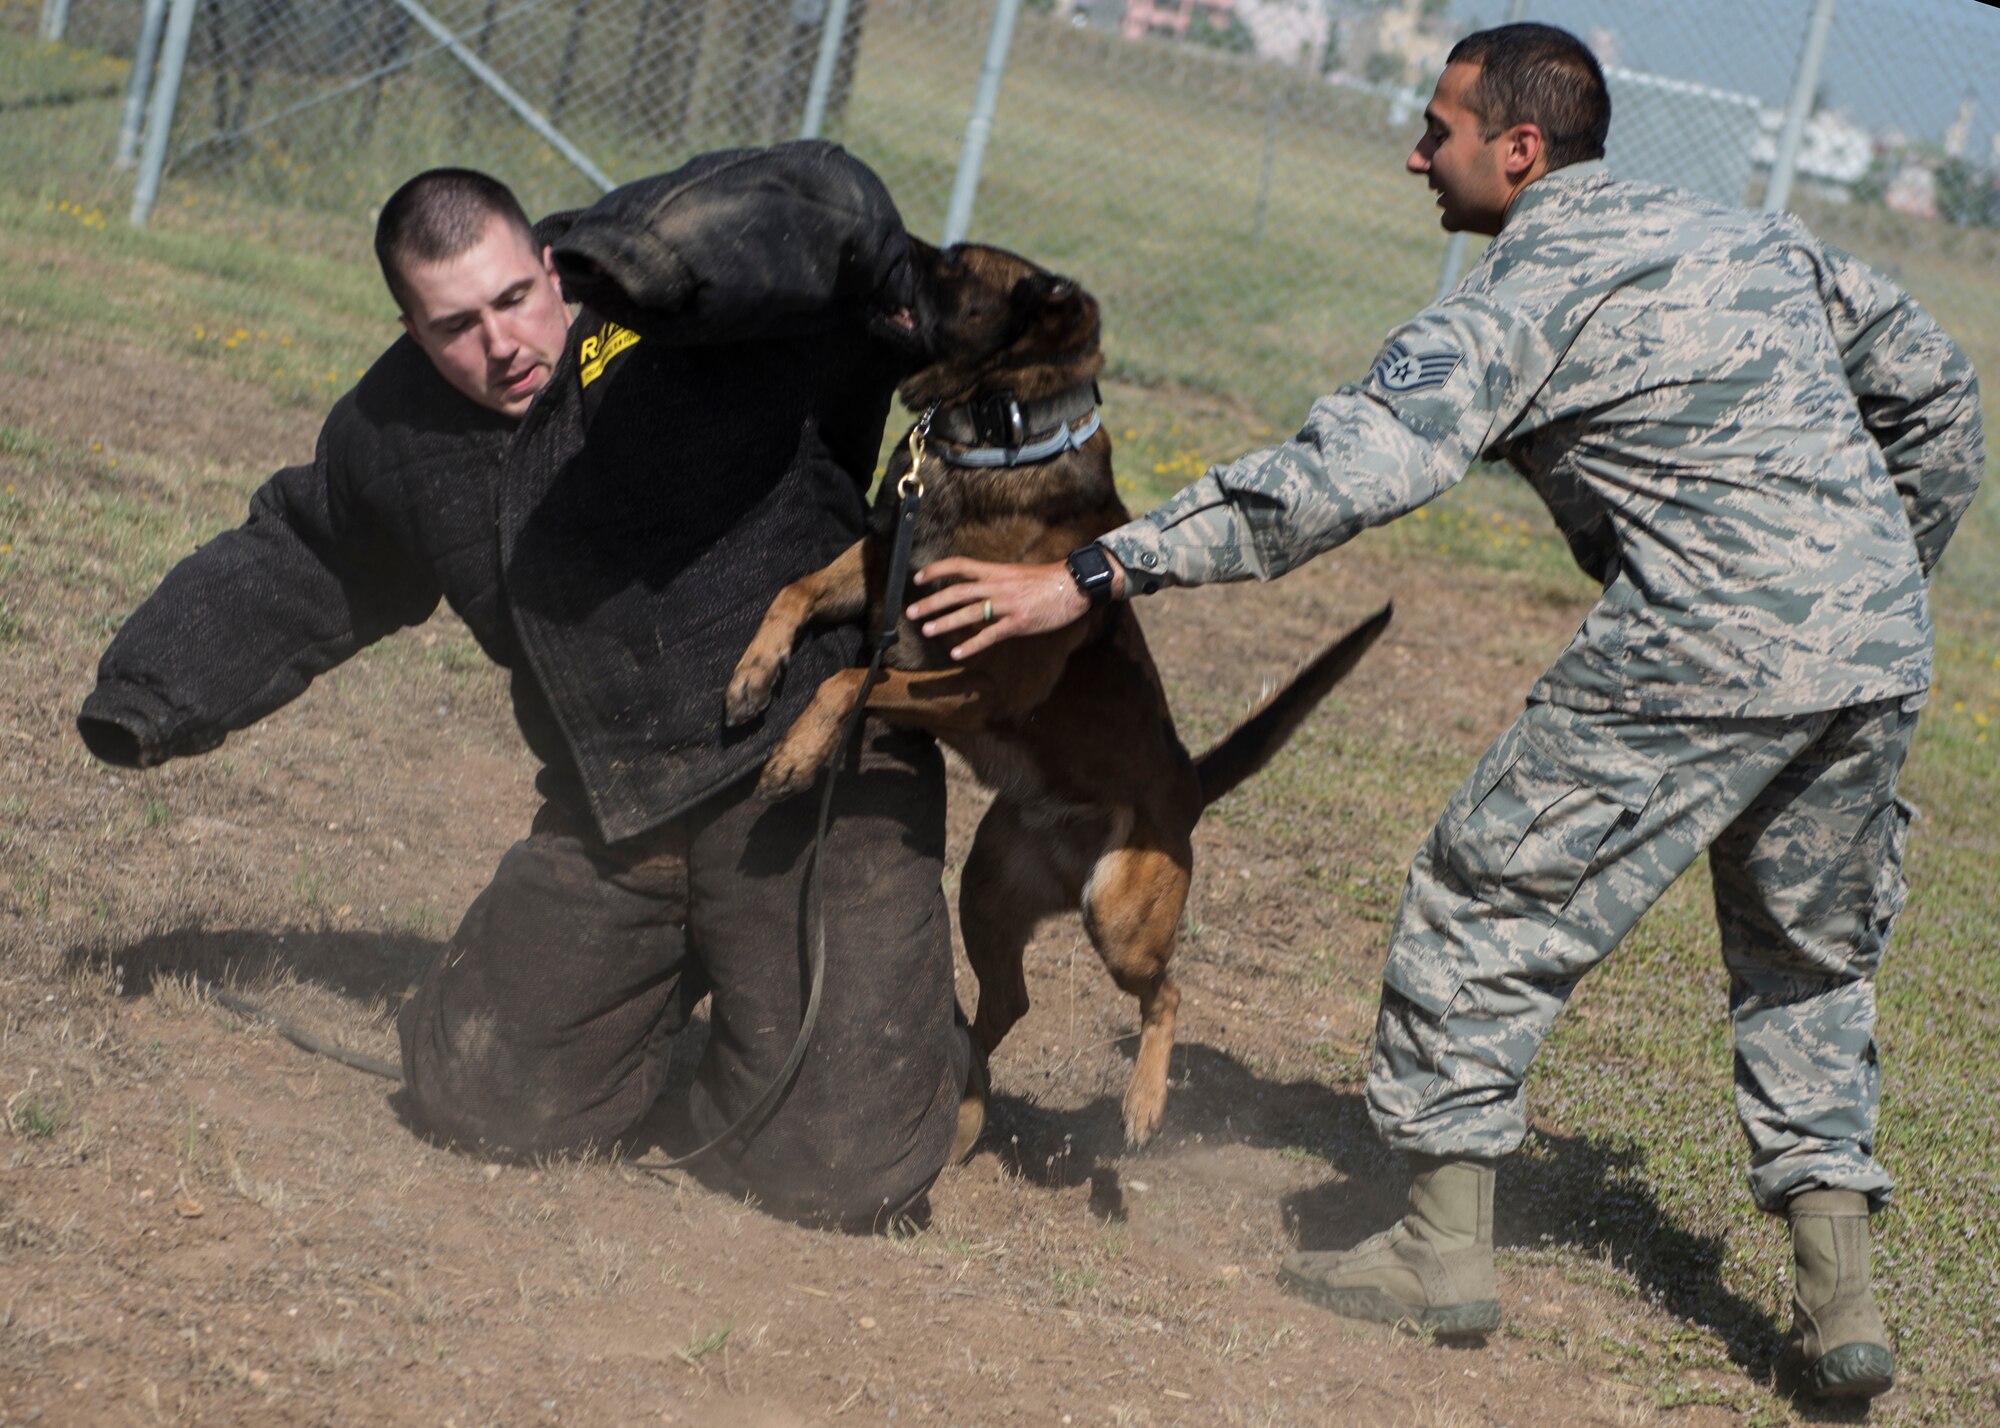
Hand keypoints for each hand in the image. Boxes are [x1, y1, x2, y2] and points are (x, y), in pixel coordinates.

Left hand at [906, 557, 1096, 659]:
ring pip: (968, 613)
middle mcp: (997, 585)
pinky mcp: (1018, 623)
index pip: (959, 565)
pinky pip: (990, 635)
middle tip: (911, 612)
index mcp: (996, 570)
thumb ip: (994, 583)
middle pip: (957, 592)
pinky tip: (956, 653)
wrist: (1073, 585)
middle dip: (931, 602)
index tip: (917, 578)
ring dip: (944, 622)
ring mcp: (1007, 604)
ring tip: (926, 631)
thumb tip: (975, 596)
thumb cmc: (1046, 581)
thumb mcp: (1016, 575)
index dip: (936, 571)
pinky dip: (971, 645)